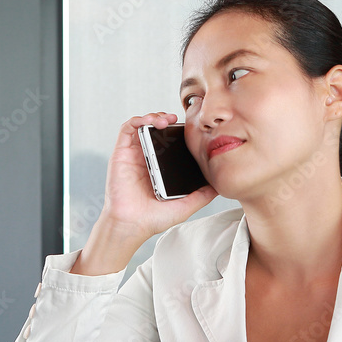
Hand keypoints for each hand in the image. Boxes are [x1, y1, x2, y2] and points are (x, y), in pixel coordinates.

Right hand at [73, 113, 216, 274]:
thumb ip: (203, 195)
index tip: (192, 130)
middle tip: (179, 120)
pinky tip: (151, 122)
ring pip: (143, 125)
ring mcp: (134, 154)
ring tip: (166, 120)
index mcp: (161, 167)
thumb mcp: (186, 205)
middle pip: (157, 130)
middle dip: (168, 120)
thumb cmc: (154, 218)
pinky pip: (128, 128)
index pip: (170, 142)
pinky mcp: (122, 152)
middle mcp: (148, 158)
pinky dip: (139, 120)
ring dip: (155, 116)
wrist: (133, 225)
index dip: (180, 132)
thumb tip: (219, 185)